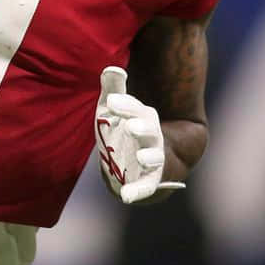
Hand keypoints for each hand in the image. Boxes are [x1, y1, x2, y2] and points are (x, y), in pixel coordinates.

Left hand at [95, 66, 185, 203]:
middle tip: (131, 126)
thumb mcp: (114, 110)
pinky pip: (146, 187)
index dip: (125, 106)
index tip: (111, 102)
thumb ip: (114, 90)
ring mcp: (152, 158)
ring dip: (148, 157)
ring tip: (141, 158)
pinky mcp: (149, 180)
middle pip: (148, 130)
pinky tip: (126, 197)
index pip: (135, 109)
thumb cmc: (124, 131)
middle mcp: (151, 137)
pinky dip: (137, 192)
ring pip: (153, 157)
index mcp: (143, 117)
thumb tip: (111, 67)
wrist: (143, 161)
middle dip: (141, 127)